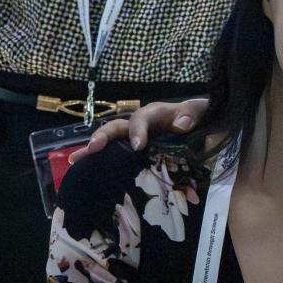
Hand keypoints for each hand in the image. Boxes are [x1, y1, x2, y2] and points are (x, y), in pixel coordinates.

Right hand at [68, 97, 207, 164]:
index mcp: (158, 114)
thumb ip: (194, 114)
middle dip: (105, 136)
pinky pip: (116, 156)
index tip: (138, 146)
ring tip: (75, 159)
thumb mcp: (204, 112)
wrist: (207, 128)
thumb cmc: (203, 118)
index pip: (143, 117)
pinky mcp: (136, 154)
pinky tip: (82, 170)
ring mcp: (136, 139)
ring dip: (93, 149)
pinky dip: (99, 162)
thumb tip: (181, 124)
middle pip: (118, 126)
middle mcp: (142, 125)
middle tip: (94, 149)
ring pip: (112, 141)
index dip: (138, 130)